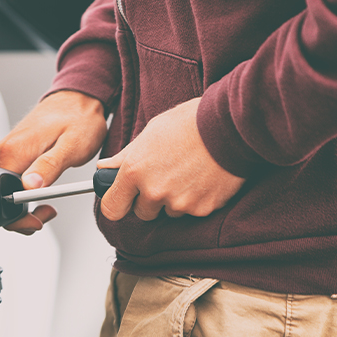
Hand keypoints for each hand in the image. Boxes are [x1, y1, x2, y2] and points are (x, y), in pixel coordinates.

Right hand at [0, 90, 107, 233]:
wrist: (79, 99)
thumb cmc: (78, 118)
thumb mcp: (71, 146)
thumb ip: (48, 167)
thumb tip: (30, 187)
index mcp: (15, 150)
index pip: (0, 194)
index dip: (16, 215)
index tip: (37, 219)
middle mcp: (4, 151)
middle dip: (17, 216)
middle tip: (44, 215)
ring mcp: (6, 152)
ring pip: (1, 191)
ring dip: (20, 207)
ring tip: (46, 207)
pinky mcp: (11, 154)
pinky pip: (8, 181)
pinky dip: (21, 194)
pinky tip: (38, 193)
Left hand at [97, 98, 245, 220]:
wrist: (231, 125)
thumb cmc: (190, 123)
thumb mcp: (150, 133)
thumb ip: (125, 156)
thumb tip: (106, 167)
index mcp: (134, 171)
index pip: (112, 208)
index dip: (117, 204)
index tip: (122, 200)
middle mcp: (154, 191)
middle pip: (142, 213)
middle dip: (148, 200)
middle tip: (164, 177)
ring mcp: (179, 203)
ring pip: (168, 212)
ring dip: (173, 200)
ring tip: (187, 173)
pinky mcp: (202, 209)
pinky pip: (191, 211)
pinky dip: (195, 199)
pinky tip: (202, 178)